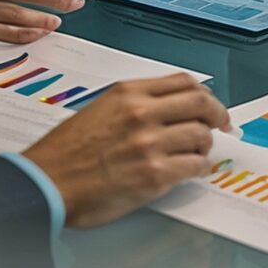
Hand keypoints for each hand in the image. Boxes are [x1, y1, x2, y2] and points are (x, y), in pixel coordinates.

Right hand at [19, 73, 233, 228]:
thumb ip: (135, 106)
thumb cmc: (64, 153)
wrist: (44, 184)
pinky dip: (200, 169)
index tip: (209, 105)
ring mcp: (149, 144)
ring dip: (205, 147)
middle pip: (202, 104)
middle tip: (222, 126)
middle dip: (218, 116)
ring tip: (198, 154)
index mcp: (128, 93)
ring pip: (202, 136)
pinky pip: (195, 166)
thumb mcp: (99, 110)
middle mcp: (142, 113)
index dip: (204, 94)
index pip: (184, 82)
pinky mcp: (154, 175)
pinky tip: (193, 172)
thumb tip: (170, 111)